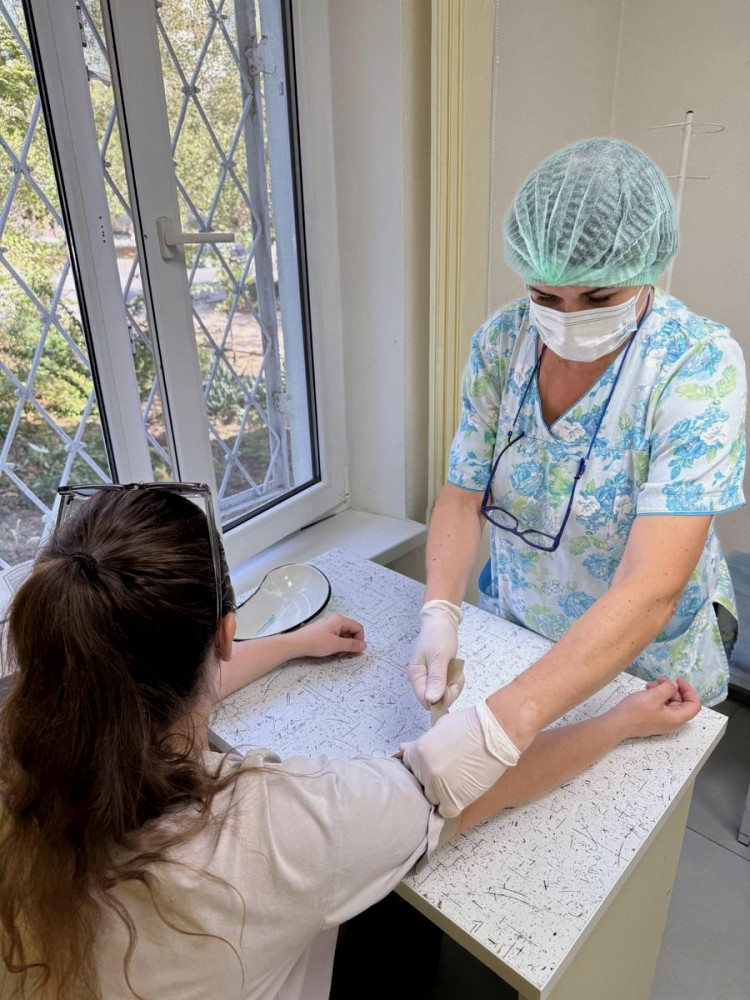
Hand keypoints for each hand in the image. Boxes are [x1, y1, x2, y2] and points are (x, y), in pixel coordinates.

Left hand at [295, 615, 365, 657]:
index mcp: (340, 620)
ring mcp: (329, 627)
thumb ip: (352, 645)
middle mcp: (335, 621)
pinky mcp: (323, 632)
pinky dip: (336, 646)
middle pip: (351, 632)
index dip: (359, 640)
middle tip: (345, 653)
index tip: (356, 650)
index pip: (358, 628)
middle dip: (350, 644)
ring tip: (336, 653)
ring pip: (343, 636)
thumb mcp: (336, 645)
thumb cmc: (313, 642)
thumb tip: (363, 645)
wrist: (296, 644)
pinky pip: (335, 638)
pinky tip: (330, 651)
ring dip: (343, 646)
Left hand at [400, 702, 519, 817]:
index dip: (422, 768)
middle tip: (449, 771)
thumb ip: (421, 743)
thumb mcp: (440, 727)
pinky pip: (446, 811)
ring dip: (442, 793)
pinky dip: (452, 805)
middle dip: (431, 779)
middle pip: (420, 784)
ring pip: (432, 798)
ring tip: (459, 780)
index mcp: (418, 752)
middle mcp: (424, 771)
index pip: (409, 768)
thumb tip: (403, 748)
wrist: (496, 732)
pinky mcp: (454, 799)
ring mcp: (438, 786)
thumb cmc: (471, 725)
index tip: (433, 766)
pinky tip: (462, 792)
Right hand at [407, 600, 463, 709]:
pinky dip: (455, 680)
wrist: (442, 621)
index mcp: (415, 676)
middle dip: (450, 690)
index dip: (440, 698)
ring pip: (444, 694)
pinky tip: (455, 669)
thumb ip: (436, 680)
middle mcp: (420, 679)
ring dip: (454, 684)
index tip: (451, 686)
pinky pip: (448, 686)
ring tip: (455, 668)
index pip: (425, 701)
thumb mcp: (439, 658)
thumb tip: (431, 700)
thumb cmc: (438, 636)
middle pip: (436, 699)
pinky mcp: (437, 675)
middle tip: (455, 674)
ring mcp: (429, 678)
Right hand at [611, 677, 700, 738]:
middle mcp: (672, 722)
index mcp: (677, 718)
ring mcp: (662, 722)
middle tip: (661, 679)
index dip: (689, 690)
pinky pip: (661, 707)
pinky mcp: (653, 720)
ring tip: (651, 684)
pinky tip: (647, 690)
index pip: (694, 705)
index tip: (678, 680)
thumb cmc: (637, 710)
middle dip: (673, 689)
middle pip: (682, 703)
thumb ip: (669, 688)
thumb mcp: (655, 695)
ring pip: (670, 703)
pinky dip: (657, 697)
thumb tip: (674, 685)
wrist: (617, 723)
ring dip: (664, 691)